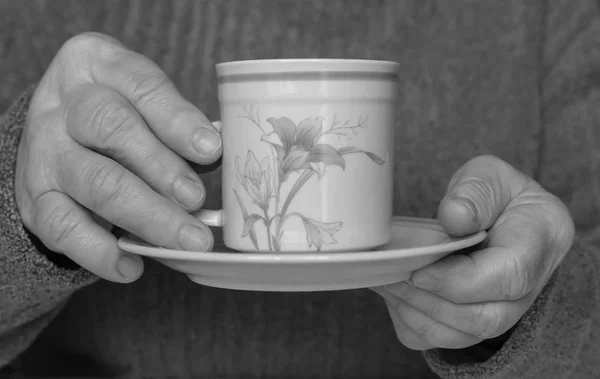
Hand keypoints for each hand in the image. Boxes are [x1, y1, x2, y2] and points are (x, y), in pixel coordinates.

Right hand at [15, 32, 221, 282]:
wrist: (58, 138)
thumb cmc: (120, 116)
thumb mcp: (145, 103)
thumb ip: (178, 126)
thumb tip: (218, 158)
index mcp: (96, 64)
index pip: (140, 85)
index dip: (177, 119)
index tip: (212, 150)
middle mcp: (63, 103)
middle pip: (112, 128)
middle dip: (162, 168)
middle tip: (198, 201)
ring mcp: (44, 151)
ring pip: (96, 182)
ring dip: (148, 216)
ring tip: (187, 239)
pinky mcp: (35, 198)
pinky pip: (65, 228)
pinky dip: (101, 253)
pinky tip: (132, 268)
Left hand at [372, 155, 574, 349]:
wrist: (502, 217)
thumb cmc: (496, 194)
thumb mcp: (488, 175)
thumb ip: (474, 193)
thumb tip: (453, 219)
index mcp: (540, 240)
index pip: (509, 277)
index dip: (459, 281)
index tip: (418, 272)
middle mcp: (531, 287)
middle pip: (485, 317)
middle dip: (431, 301)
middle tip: (394, 275)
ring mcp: (506, 310)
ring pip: (462, 334)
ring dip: (417, 312)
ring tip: (386, 281)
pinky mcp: (476, 322)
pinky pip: (441, 339)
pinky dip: (411, 322)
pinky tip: (392, 293)